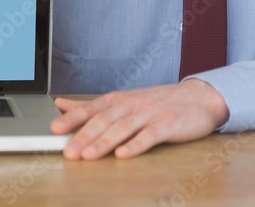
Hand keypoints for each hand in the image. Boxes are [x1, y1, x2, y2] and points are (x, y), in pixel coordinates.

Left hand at [50, 79, 229, 159]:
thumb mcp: (123, 100)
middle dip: (84, 136)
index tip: (54, 129)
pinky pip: (150, 136)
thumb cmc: (159, 103)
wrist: (199, 98)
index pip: (91, 108)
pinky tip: (124, 154)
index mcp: (119, 100)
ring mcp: (150, 114)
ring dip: (104, 142)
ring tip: (88, 155)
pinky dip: (136, 145)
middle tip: (68, 152)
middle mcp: (132, 104)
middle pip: (104, 120)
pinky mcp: (168, 125)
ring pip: (123, 128)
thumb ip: (91, 106)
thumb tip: (61, 104)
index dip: (72, 119)